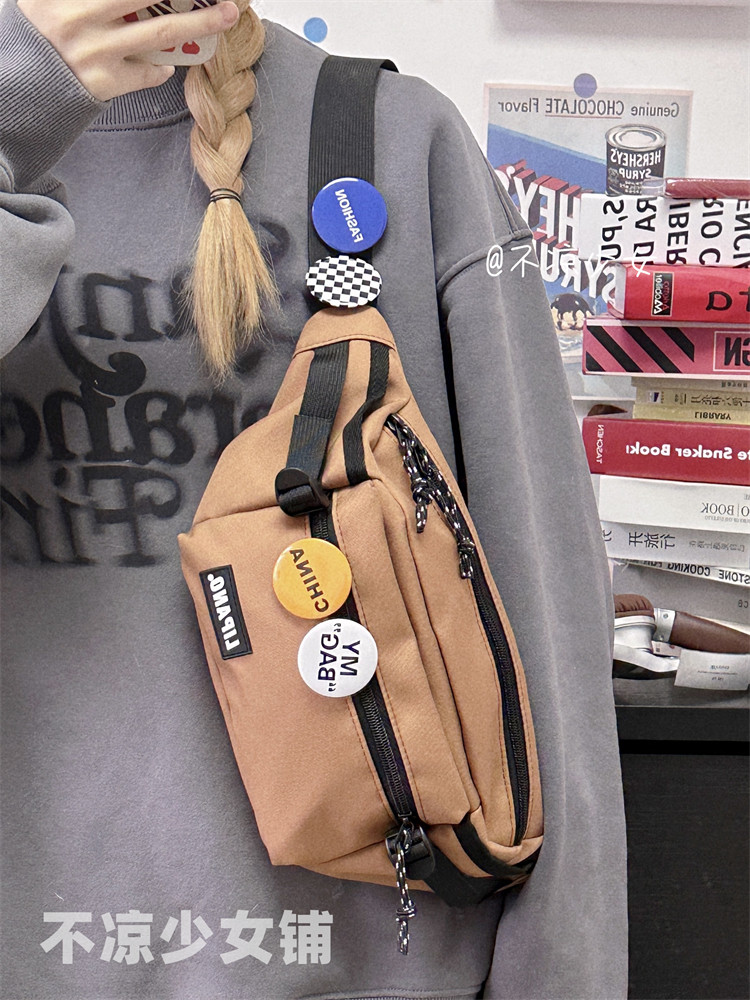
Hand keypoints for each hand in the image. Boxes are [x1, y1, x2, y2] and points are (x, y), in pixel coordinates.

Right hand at [16, 0, 239, 100]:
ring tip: (226, 14)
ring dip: (200, 22)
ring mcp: (95, 51)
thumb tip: (145, 2)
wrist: (23, 89)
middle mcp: (79, 16)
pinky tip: (167, 65)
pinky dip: (162, 67)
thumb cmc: (41, 35)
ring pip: (161, 32)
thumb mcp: (50, 2)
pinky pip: (148, 71)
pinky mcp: (106, 82)